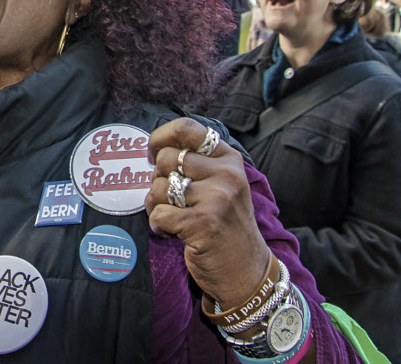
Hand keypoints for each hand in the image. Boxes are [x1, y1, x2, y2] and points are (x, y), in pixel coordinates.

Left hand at [144, 117, 269, 308]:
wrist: (247, 272)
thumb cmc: (226, 227)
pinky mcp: (203, 223)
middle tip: (171, 200)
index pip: (187, 129)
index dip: (161, 136)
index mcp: (229, 160)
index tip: (153, 153)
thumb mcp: (222, 186)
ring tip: (174, 219)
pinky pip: (158, 214)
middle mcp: (226, 174)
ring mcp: (217, 198)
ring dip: (156, 206)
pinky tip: (174, 233)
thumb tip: (155, 148)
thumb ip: (197, 164)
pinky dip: (158, 226)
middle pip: (166, 159)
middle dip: (158, 181)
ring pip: (158, 187)